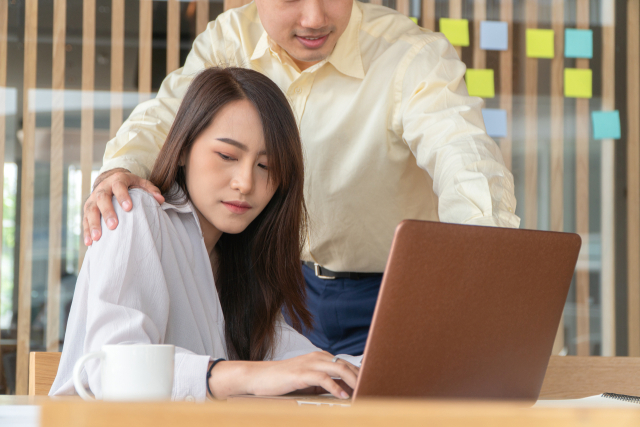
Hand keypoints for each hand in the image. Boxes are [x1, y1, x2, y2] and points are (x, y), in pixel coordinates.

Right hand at [83, 168, 164, 245]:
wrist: (111, 180)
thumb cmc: (130, 185)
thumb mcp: (141, 183)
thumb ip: (151, 190)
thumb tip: (161, 200)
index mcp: (117, 180)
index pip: (119, 187)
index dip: (123, 196)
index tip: (129, 208)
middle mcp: (102, 188)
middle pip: (102, 198)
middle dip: (107, 212)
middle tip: (114, 226)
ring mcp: (93, 198)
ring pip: (90, 210)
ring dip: (93, 224)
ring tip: (98, 238)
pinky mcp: (87, 208)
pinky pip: (85, 219)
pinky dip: (86, 231)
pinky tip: (89, 243)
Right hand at [209, 351, 358, 399]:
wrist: (258, 377)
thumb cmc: (282, 380)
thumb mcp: (307, 382)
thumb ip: (324, 383)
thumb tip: (344, 392)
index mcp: (320, 357)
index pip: (346, 364)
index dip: (360, 374)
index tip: (371, 384)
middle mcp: (317, 357)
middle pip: (346, 365)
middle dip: (361, 378)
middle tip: (372, 388)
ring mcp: (309, 364)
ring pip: (338, 369)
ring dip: (353, 381)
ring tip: (363, 392)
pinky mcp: (301, 374)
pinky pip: (323, 379)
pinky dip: (335, 387)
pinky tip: (342, 396)